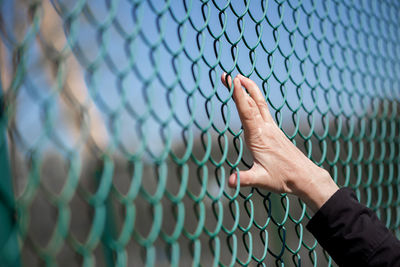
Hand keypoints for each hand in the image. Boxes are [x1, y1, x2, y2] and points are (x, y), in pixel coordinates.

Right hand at [221, 73, 338, 211]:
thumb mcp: (261, 180)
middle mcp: (265, 128)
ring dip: (249, 89)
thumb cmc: (283, 178)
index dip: (238, 95)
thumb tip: (230, 181)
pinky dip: (254, 99)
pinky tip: (252, 99)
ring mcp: (271, 128)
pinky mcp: (274, 131)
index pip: (246, 111)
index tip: (232, 80)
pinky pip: (263, 109)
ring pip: (259, 103)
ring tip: (239, 78)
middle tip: (227, 75)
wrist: (304, 176)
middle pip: (251, 102)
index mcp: (258, 136)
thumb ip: (244, 179)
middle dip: (239, 87)